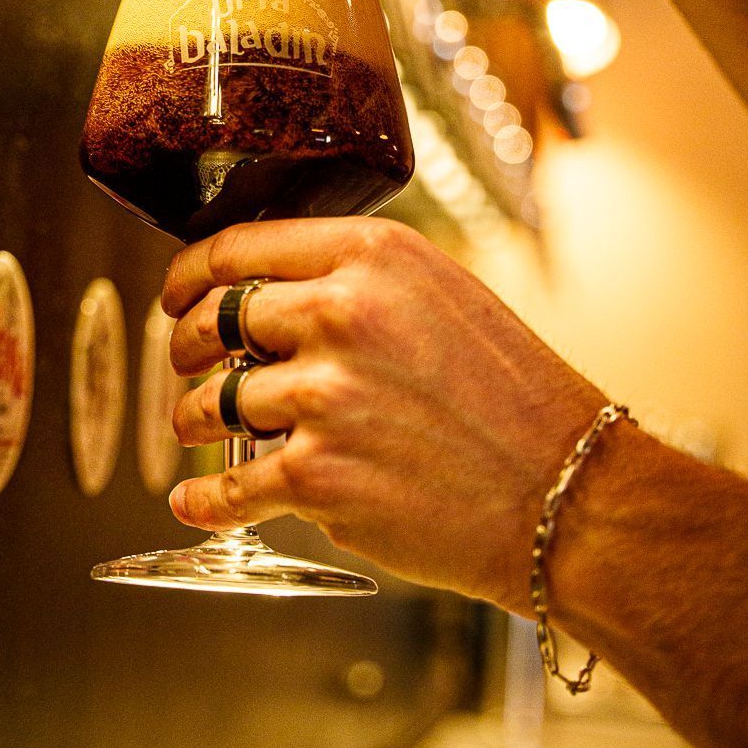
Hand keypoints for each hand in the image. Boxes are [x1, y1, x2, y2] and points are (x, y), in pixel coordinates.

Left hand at [162, 218, 604, 612]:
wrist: (568, 493)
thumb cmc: (516, 399)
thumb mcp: (443, 295)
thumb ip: (360, 282)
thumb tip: (276, 294)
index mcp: (371, 257)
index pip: (241, 247)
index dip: (191, 273)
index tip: (178, 292)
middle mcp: (341, 314)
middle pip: (215, 320)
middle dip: (189, 345)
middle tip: (189, 361)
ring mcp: (324, 397)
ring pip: (213, 401)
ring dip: (195, 420)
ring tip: (200, 427)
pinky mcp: (318, 476)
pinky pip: (230, 484)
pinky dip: (205, 499)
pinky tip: (197, 500)